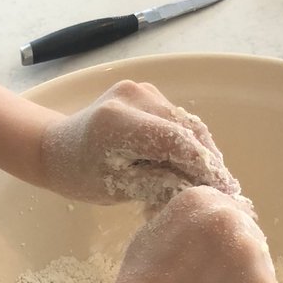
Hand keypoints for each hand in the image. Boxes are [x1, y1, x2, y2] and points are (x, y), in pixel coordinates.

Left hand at [38, 80, 241, 205]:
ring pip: (186, 122)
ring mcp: (140, 90)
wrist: (55, 147)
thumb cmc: (79, 175)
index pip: (177, 142)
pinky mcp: (145, 92)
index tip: (224, 191)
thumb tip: (198, 188)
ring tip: (215, 181)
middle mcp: (133, 97)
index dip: (204, 167)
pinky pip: (176, 118)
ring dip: (202, 151)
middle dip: (209, 160)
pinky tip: (195, 165)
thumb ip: (158, 183)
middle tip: (228, 190)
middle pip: (187, 129)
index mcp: (119, 121)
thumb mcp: (117, 188)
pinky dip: (187, 141)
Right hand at [107, 186, 279, 282]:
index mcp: (201, 202)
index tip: (204, 254)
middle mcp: (234, 222)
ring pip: (258, 265)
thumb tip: (211, 222)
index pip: (227, 207)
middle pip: (246, 233)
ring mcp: (256, 258)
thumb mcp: (152, 234)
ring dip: (243, 280)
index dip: (217, 234)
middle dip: (232, 254)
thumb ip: (188, 220)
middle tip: (206, 282)